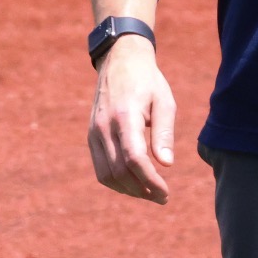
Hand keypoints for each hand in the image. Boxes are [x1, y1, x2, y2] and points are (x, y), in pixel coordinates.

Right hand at [87, 35, 176, 203]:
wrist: (120, 60)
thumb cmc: (148, 81)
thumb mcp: (164, 101)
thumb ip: (164, 133)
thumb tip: (167, 165)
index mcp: (125, 116)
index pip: (134, 158)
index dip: (150, 180)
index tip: (166, 192)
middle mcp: (104, 127)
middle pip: (119, 172)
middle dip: (142, 190)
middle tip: (162, 197)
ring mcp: (94, 132)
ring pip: (106, 175)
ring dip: (128, 190)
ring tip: (150, 193)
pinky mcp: (91, 136)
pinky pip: (100, 168)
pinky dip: (116, 181)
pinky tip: (134, 184)